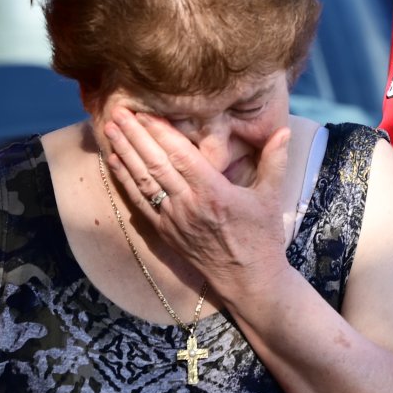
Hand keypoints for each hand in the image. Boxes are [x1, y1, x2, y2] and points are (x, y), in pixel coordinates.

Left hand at [102, 108, 296, 299]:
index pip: (180, 156)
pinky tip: (114, 161)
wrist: (248, 281)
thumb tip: (282, 130)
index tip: (145, 111)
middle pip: (155, 164)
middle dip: (134, 136)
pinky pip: (140, 203)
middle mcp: (189, 205)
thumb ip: (274, 160)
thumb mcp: (272, 197)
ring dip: (125, 153)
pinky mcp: (165, 233)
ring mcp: (173, 220)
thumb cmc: (262, 238)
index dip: (161, 132)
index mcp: (214, 193)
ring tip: (110, 129)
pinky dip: (125, 180)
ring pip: (143, 181)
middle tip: (117, 111)